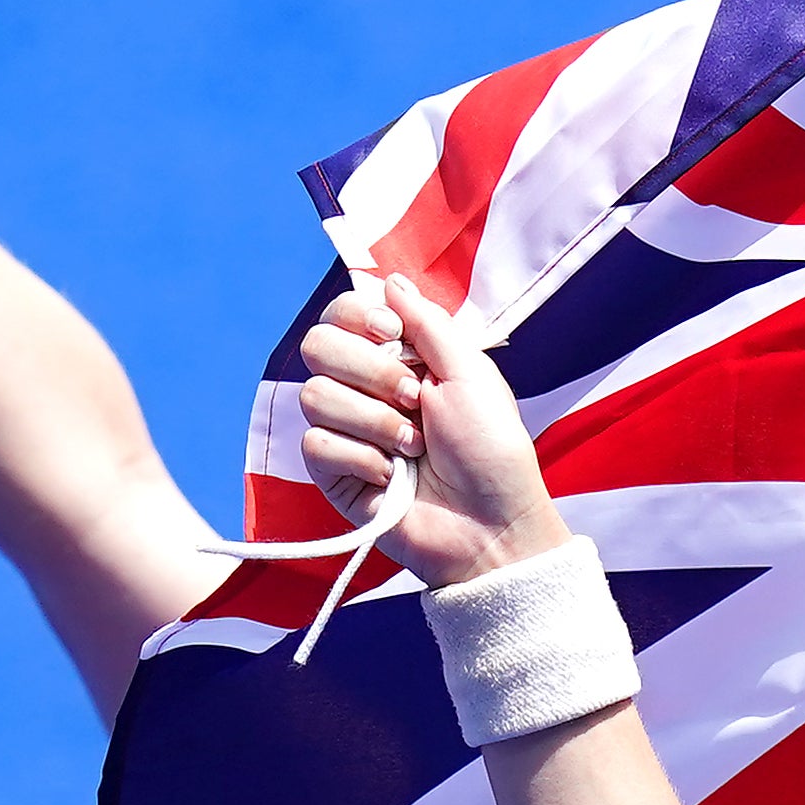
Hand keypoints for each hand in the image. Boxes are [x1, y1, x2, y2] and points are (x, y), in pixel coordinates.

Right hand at [294, 280, 565, 588]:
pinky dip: (360, 458)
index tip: (393, 335)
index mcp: (398, 358)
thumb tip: (388, 280)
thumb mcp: (471, 372)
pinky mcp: (332, 474)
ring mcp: (345, 431)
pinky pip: (315, 444)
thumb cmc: (491, 451)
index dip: (357, 316)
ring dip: (373, 421)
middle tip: (415, 400)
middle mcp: (364, 388)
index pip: (341, 313)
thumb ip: (428, 323)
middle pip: (317, 345)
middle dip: (370, 371)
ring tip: (413, 448)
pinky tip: (390, 476)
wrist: (490, 525)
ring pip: (314, 395)